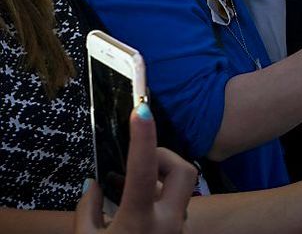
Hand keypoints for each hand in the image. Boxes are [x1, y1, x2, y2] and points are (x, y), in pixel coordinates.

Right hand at [74, 105, 196, 233]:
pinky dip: (160, 196)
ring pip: (182, 188)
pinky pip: (177, 204)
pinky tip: (136, 203)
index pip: (143, 172)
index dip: (142, 138)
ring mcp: (180, 228)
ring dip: (160, 178)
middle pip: (183, 170)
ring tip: (128, 185)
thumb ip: (87, 210)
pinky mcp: (182, 232)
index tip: (141, 110)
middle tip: (137, 162)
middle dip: (163, 157)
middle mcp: (168, 222)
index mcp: (140, 222)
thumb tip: (95, 184)